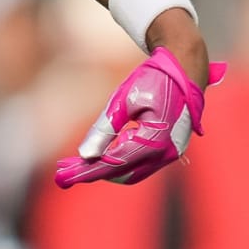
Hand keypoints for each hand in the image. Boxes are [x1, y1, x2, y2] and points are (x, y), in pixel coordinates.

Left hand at [55, 47, 226, 187]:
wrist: (184, 71)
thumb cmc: (153, 81)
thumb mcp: (124, 100)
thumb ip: (105, 129)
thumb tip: (85, 154)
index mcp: (155, 140)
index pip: (114, 163)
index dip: (87, 171)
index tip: (64, 177)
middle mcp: (165, 154)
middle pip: (122, 173)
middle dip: (92, 173)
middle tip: (63, 172)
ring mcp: (169, 154)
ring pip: (132, 172)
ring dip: (105, 170)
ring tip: (77, 165)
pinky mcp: (168, 150)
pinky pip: (141, 164)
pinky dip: (120, 163)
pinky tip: (101, 155)